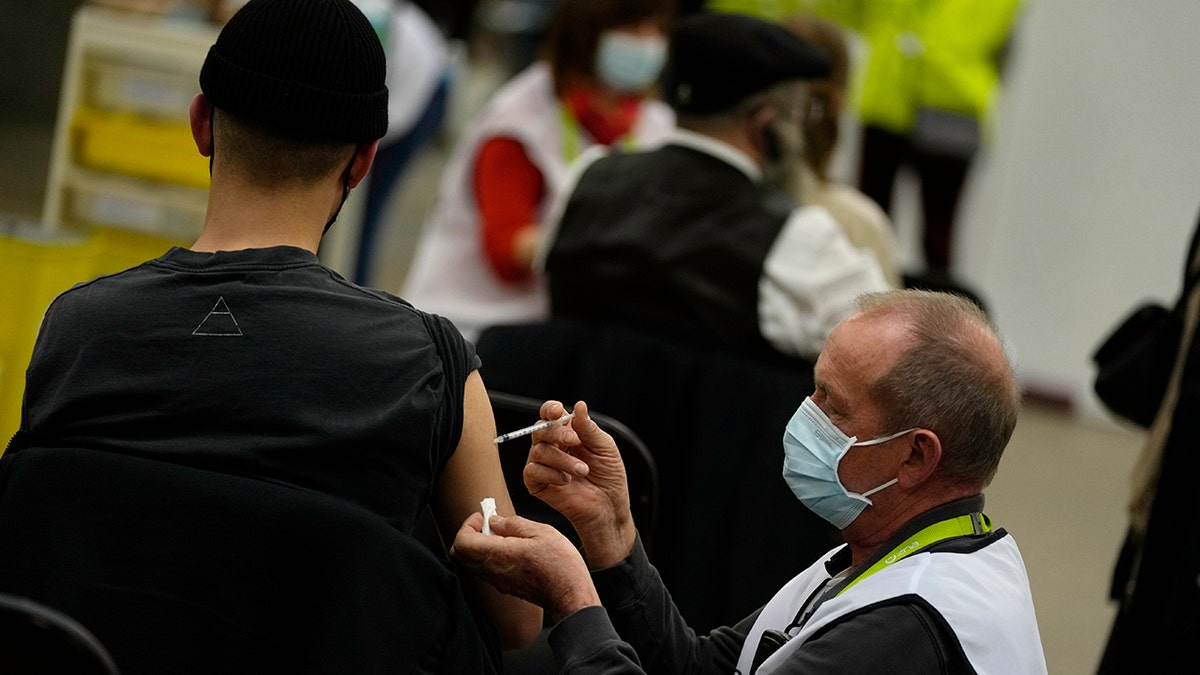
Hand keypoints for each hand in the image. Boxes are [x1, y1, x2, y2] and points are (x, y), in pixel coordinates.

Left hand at [450, 512, 599, 619]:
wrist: (571, 597)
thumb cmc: (560, 566)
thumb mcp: (542, 533)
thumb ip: (514, 524)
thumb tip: (495, 521)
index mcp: (498, 555)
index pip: (461, 542)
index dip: (467, 525)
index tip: (482, 516)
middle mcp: (493, 571)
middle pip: (459, 555)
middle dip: (469, 534)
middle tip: (487, 524)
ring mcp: (498, 581)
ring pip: (472, 563)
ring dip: (479, 545)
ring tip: (502, 533)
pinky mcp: (507, 586)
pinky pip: (486, 569)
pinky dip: (489, 555)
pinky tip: (511, 547)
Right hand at [524, 400, 635, 568]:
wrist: (608, 508)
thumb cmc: (609, 479)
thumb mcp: (605, 448)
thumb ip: (589, 428)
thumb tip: (579, 406)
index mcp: (568, 434)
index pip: (551, 414)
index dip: (551, 410)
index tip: (558, 412)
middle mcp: (553, 447)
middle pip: (540, 429)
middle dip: (556, 433)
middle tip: (575, 441)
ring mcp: (544, 465)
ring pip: (538, 450)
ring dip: (561, 459)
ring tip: (582, 470)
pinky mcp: (537, 483)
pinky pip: (532, 471)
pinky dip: (550, 474)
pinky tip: (565, 480)